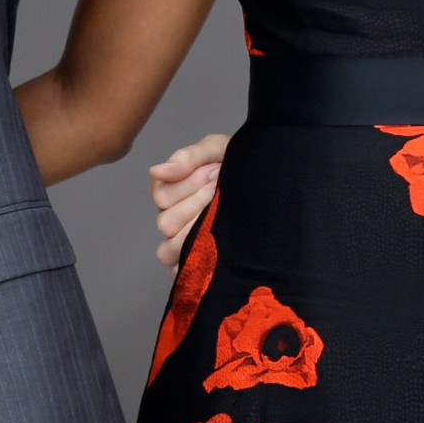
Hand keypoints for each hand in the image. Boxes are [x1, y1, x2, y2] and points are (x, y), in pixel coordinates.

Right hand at [151, 134, 228, 265]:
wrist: (267, 186)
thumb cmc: (240, 168)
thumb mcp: (216, 149)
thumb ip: (187, 157)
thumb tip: (156, 171)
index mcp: (170, 192)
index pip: (162, 196)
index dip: (190, 183)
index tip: (214, 172)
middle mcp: (172, 219)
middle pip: (166, 222)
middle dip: (199, 203)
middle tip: (220, 191)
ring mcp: (181, 245)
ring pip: (169, 248)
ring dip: (199, 229)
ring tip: (222, 214)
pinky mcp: (194, 265)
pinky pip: (179, 272)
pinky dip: (195, 260)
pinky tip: (218, 243)